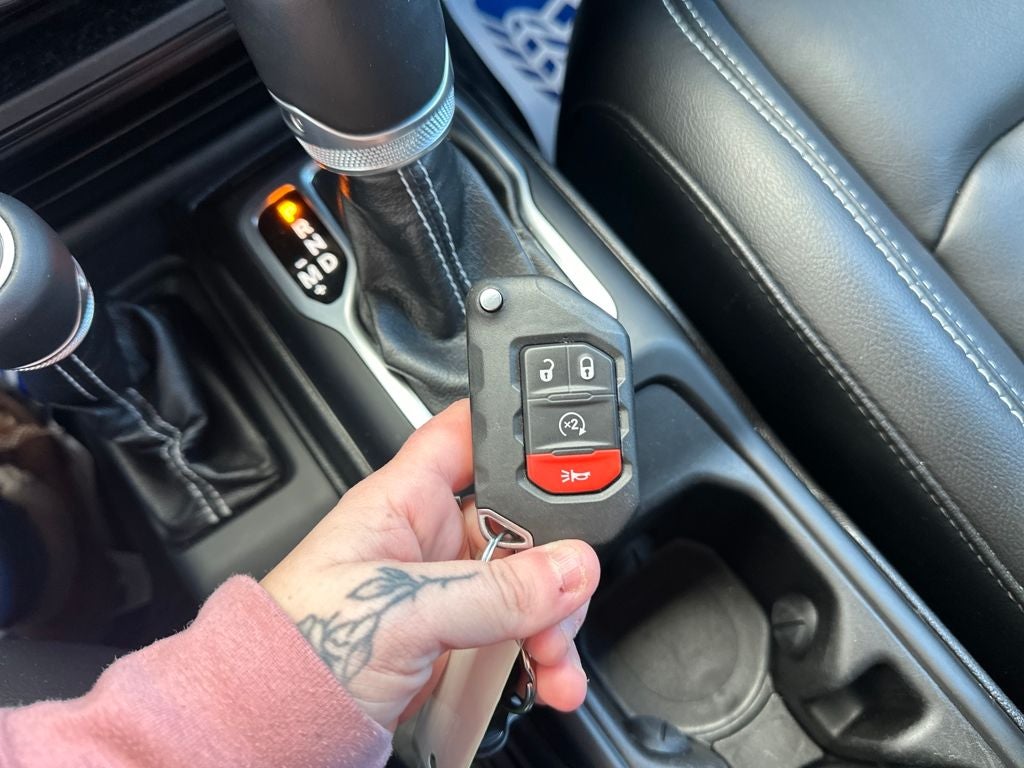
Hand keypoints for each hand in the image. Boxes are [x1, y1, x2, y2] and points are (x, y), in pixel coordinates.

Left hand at [261, 400, 599, 730]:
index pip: (466, 436)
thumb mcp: (403, 611)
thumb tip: (570, 568)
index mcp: (402, 501)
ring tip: (552, 656)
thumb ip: (493, 590)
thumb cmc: (298, 652)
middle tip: (565, 592)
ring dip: (554, 619)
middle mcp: (428, 539)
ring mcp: (445, 593)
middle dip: (555, 557)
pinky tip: (548, 678)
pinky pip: (517, 634)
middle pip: (518, 521)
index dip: (515, 434)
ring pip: (527, 584)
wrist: (273, 730)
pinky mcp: (455, 642)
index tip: (569, 457)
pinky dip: (541, 656)